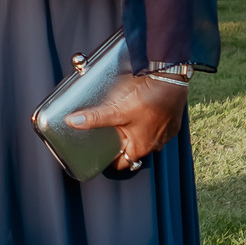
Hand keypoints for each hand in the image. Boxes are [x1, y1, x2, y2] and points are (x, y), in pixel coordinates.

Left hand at [66, 74, 187, 167]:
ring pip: (145, 137)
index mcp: (141, 147)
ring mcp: (165, 133)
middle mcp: (155, 144)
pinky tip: (141, 110)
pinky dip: (148, 122)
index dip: (110, 160)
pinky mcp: (172, 121)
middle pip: (133, 149)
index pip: (122, 163)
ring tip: (122, 120)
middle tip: (107, 135)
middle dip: (121, 143)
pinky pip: (157, 126)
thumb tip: (74, 122)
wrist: (172, 81)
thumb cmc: (149, 100)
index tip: (100, 155)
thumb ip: (96, 118)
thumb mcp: (117, 111)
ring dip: (135, 132)